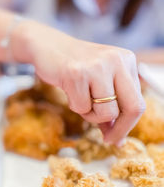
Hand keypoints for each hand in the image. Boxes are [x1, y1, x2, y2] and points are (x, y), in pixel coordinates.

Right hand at [12, 21, 145, 144]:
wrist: (47, 46)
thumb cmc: (74, 67)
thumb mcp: (98, 83)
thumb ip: (109, 107)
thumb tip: (116, 139)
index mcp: (127, 61)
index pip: (138, 102)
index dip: (128, 125)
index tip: (117, 138)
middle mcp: (117, 61)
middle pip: (133, 108)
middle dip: (120, 130)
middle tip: (108, 140)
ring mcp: (97, 66)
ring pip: (106, 112)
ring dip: (90, 115)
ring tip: (79, 100)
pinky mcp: (76, 73)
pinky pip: (82, 107)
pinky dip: (74, 106)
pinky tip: (69, 91)